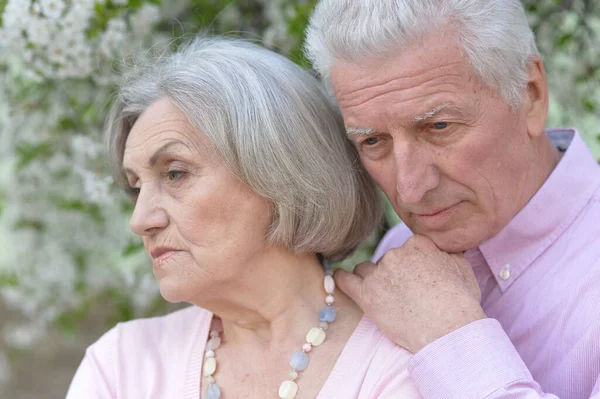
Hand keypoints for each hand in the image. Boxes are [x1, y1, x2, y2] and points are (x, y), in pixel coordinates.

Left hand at [335, 234, 485, 352]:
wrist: (448, 329)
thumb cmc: (460, 302)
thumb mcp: (462, 268)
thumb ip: (447, 253)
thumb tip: (442, 248)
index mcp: (418, 244)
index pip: (410, 248)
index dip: (414, 263)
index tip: (418, 277)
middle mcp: (396, 254)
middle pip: (389, 259)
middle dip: (395, 273)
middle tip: (407, 293)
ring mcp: (378, 274)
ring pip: (367, 269)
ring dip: (373, 278)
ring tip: (383, 294)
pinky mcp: (366, 294)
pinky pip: (345, 280)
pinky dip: (341, 278)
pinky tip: (339, 278)